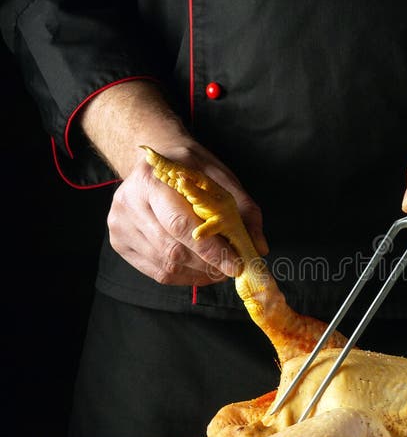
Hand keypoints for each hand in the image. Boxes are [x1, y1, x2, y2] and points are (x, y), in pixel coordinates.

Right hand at [79, 79, 267, 285]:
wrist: (154, 159)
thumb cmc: (190, 169)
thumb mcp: (220, 177)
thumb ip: (243, 209)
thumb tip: (258, 246)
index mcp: (152, 179)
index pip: (180, 224)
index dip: (210, 249)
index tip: (236, 264)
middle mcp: (129, 202)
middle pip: (171, 249)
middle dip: (208, 264)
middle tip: (231, 268)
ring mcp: (119, 224)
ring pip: (165, 265)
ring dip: (198, 273)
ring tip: (218, 269)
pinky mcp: (119, 241)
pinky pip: (156, 272)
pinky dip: (184, 276)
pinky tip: (200, 269)